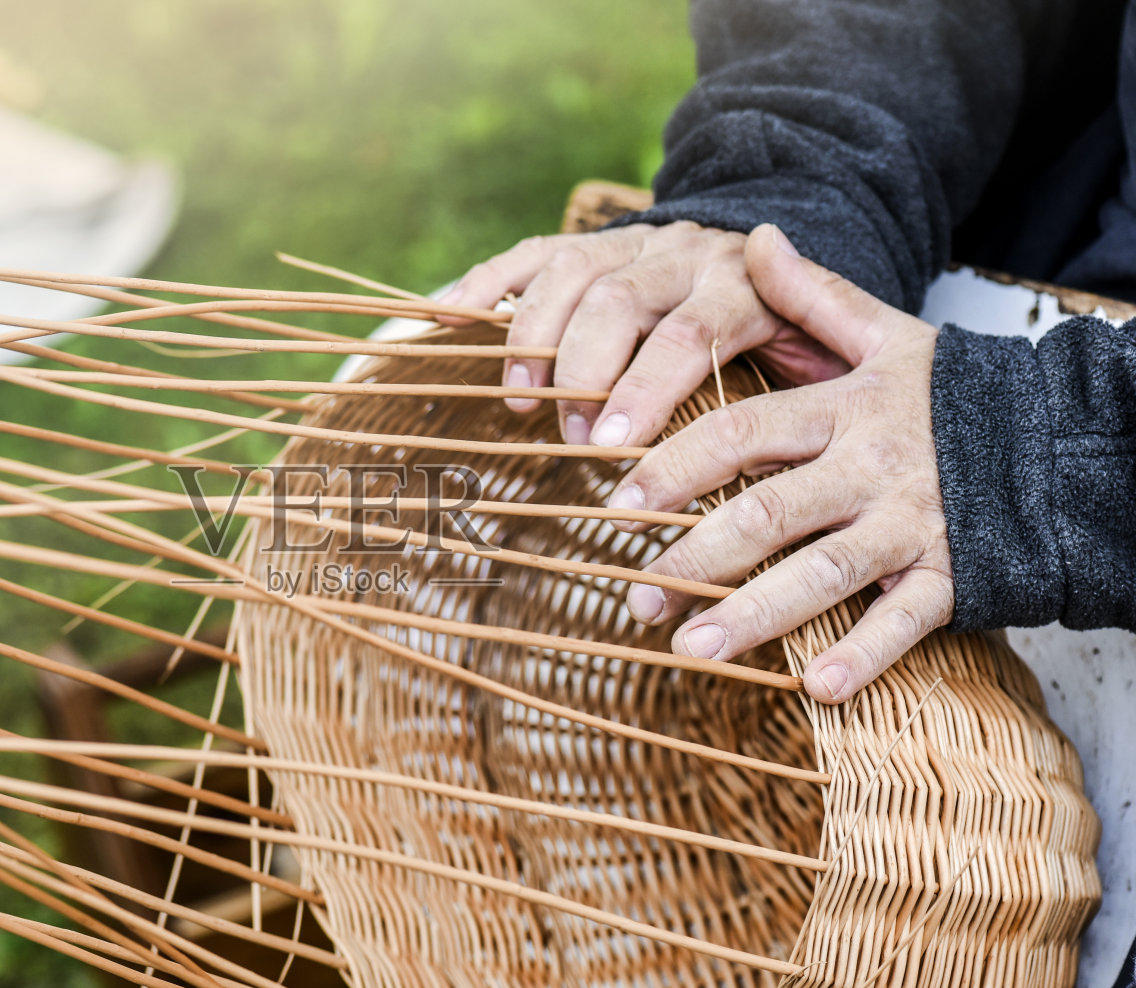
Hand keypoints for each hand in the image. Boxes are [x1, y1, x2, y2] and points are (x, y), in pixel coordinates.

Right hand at [441, 221, 850, 445]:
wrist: (773, 265)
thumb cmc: (791, 349)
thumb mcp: (820, 369)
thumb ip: (800, 400)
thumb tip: (768, 466)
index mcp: (746, 286)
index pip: (686, 334)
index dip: (644, 392)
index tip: (608, 449)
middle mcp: (687, 254)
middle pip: (619, 302)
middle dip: (584, 374)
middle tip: (571, 440)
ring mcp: (634, 244)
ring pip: (572, 272)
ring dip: (535, 339)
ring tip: (521, 403)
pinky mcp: (591, 244)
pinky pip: (530, 255)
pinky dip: (483, 285)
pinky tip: (445, 318)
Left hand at [610, 224, 953, 704]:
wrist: (1056, 443)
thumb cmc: (951, 395)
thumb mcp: (884, 335)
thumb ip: (812, 295)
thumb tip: (755, 236)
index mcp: (844, 409)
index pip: (742, 433)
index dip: (675, 464)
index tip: (617, 497)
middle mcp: (870, 468)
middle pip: (768, 513)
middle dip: (694, 557)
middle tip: (635, 595)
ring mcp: (910, 525)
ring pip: (822, 574)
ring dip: (752, 617)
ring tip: (689, 650)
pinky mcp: (950, 576)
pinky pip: (905, 621)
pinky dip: (864, 653)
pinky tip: (815, 687)